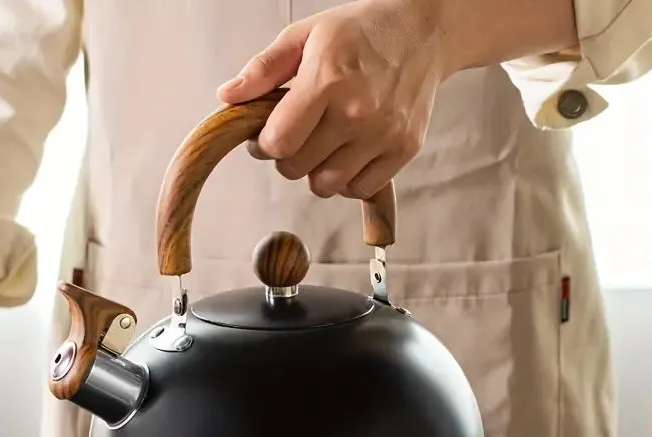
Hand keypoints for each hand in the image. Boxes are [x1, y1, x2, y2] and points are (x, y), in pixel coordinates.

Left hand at [217, 0, 445, 199]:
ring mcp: (382, 134)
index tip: (266, 137)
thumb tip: (227, 98)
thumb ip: (263, 70)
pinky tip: (347, 155)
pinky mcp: (403, 149)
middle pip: (297, 169)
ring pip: (326, 186)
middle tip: (298, 136)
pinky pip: (359, 189)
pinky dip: (347, 181)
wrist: (423, 32)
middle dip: (288, 157)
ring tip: (324, 145)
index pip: (278, 142)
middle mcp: (356, 111)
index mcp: (327, 79)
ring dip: (317, 172)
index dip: (263, 145)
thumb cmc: (361, 32)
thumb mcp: (305, 35)